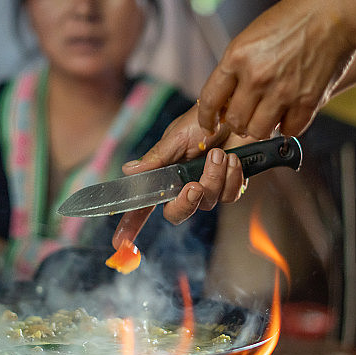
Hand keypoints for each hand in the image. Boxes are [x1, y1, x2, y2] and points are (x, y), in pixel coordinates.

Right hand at [112, 105, 247, 246]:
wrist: (236, 112)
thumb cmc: (204, 120)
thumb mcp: (176, 137)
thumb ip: (156, 159)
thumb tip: (128, 171)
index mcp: (166, 175)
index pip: (144, 204)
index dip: (131, 224)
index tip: (119, 242)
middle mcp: (184, 185)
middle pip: (177, 213)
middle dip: (186, 202)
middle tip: (193, 186)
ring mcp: (209, 187)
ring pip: (208, 202)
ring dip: (214, 177)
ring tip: (218, 154)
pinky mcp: (231, 186)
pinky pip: (231, 196)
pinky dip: (233, 177)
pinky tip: (233, 159)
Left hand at [197, 0, 355, 138]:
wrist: (332, 13)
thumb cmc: (292, 19)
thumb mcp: (250, 37)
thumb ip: (236, 67)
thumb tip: (226, 99)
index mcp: (236, 57)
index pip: (209, 100)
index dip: (207, 118)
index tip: (209, 125)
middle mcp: (256, 77)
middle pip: (235, 121)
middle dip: (237, 122)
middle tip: (246, 116)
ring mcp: (282, 91)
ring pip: (258, 131)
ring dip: (261, 127)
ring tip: (267, 115)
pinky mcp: (307, 101)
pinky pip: (289, 130)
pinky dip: (288, 126)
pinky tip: (289, 113)